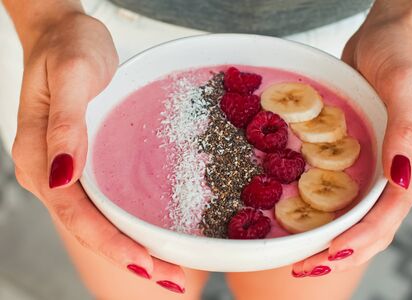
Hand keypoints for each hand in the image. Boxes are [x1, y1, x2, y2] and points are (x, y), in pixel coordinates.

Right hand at [11, 11, 184, 290]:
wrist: (63, 32)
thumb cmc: (68, 47)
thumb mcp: (72, 76)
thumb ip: (64, 126)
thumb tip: (61, 176)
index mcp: (39, 156)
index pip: (77, 214)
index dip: (111, 243)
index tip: (147, 264)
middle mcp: (47, 172)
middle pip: (88, 227)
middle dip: (128, 256)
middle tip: (171, 278)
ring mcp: (64, 170)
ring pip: (95, 221)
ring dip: (130, 246)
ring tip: (168, 267)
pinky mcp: (81, 163)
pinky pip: (101, 203)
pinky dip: (125, 225)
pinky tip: (149, 234)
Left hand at [292, 3, 411, 276]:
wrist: (388, 37)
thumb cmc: (401, 54)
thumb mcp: (404, 85)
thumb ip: (404, 130)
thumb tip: (400, 177)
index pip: (389, 212)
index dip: (360, 237)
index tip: (330, 253)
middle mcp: (398, 172)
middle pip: (374, 225)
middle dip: (342, 252)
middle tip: (304, 268)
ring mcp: (379, 167)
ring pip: (359, 216)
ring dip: (333, 240)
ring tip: (301, 257)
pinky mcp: (360, 156)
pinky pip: (344, 192)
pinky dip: (327, 213)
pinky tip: (304, 220)